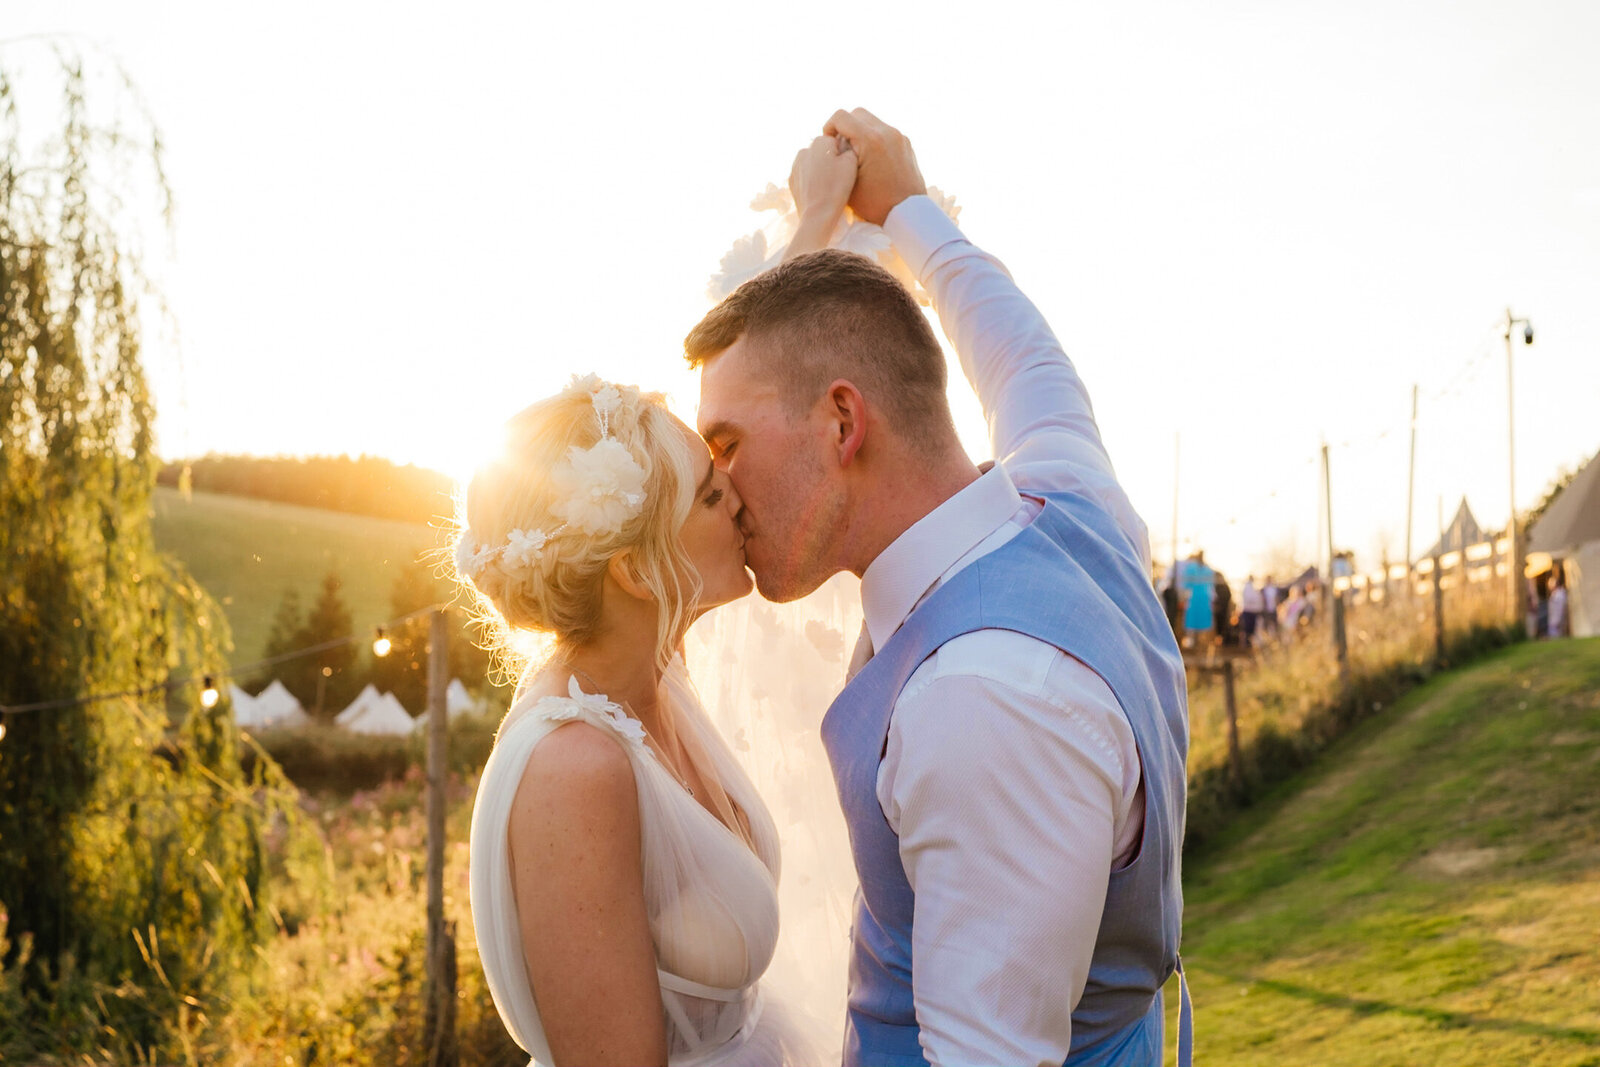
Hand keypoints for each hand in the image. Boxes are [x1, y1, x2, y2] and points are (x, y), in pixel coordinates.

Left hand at [789, 135, 856, 221]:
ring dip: (819, 170)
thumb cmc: (837, 187)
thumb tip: (844, 147)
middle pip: (821, 151)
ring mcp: (795, 165)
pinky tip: (818, 191)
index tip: (844, 167)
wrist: (818, 214)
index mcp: (820, 142)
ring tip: (828, 186)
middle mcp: (804, 150)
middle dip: (829, 160)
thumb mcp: (851, 163)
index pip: (834, 141)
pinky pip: (804, 175)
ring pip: (812, 163)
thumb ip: (849, 148)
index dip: (842, 154)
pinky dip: (811, 180)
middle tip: (837, 177)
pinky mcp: (791, 180)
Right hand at [823, 108, 925, 225]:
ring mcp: (899, 136)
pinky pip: (884, 131)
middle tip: (841, 147)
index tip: (829, 144)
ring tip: (856, 153)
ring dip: (860, 131)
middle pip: (857, 113)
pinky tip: (871, 159)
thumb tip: (833, 143)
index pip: (841, 116)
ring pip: (871, 120)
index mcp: (870, 140)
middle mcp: (886, 132)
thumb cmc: (875, 204)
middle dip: (845, 126)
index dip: (829, 128)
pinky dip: (873, 138)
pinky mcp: (906, 143)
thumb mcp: (847, 182)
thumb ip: (838, 157)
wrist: (908, 214)